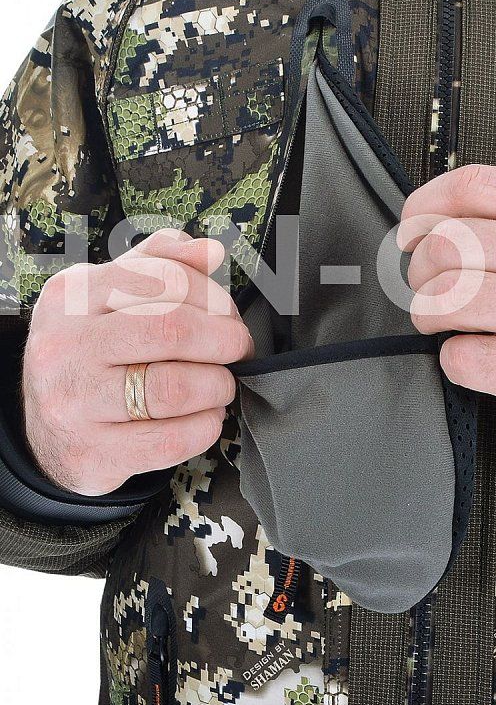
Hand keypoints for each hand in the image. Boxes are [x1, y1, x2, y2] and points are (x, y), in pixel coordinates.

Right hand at [22, 229, 252, 496]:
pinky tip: (206, 417)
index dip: (215, 297)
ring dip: (219, 386)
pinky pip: (172, 440)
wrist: (48, 428)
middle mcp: (66, 346)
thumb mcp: (113, 294)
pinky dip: (207, 427)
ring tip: (219, 384)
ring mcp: (73, 403)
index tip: (228, 315)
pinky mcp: (92, 453)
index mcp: (74, 295)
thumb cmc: (95, 350)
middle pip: (174, 330)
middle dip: (225, 340)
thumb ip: (163, 262)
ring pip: (176, 389)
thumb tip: (210, 251)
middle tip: (237, 349)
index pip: (167, 279)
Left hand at [399, 166, 495, 442]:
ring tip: (444, 321)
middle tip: (432, 287)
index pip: (476, 187)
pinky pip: (463, 358)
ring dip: (430, 313)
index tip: (411, 228)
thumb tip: (442, 215)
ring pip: (446, 298)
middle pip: (449, 244)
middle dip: (422, 270)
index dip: (425, 206)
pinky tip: (476, 356)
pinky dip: (455, 360)